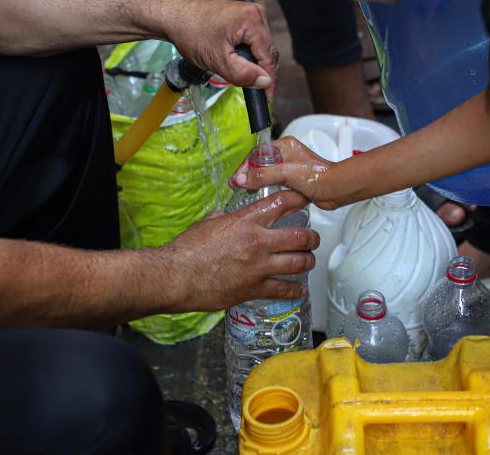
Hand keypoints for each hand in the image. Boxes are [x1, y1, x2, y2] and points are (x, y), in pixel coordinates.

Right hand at [163, 191, 318, 311]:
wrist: (176, 276)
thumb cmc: (186, 250)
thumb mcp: (207, 223)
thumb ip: (225, 218)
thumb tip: (228, 217)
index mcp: (245, 221)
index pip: (282, 203)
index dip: (299, 199)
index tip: (306, 200)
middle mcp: (257, 241)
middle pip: (300, 236)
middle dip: (312, 237)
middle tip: (313, 238)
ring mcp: (258, 267)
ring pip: (298, 263)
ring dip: (308, 261)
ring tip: (309, 260)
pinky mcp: (254, 289)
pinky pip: (283, 289)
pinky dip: (295, 290)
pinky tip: (299, 289)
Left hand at [166, 0, 277, 97]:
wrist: (174, 17)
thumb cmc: (191, 33)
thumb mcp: (217, 60)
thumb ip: (243, 74)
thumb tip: (265, 82)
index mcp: (253, 20)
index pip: (269, 57)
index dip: (269, 80)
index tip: (267, 98)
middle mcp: (256, 13)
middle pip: (267, 51)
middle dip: (261, 72)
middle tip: (254, 91)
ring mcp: (250, 13)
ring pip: (260, 47)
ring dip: (254, 63)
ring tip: (242, 75)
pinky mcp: (243, 16)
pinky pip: (253, 40)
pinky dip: (248, 53)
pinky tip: (237, 61)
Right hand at [229, 136, 343, 209]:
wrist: (336, 188)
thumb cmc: (318, 176)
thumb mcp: (286, 173)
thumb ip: (262, 175)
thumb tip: (242, 179)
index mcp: (285, 145)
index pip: (257, 154)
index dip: (245, 167)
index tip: (236, 179)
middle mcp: (286, 154)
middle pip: (260, 163)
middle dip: (248, 174)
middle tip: (237, 185)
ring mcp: (290, 167)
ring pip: (266, 173)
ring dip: (256, 181)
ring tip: (245, 191)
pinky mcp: (293, 180)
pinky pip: (274, 182)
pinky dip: (265, 187)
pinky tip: (260, 194)